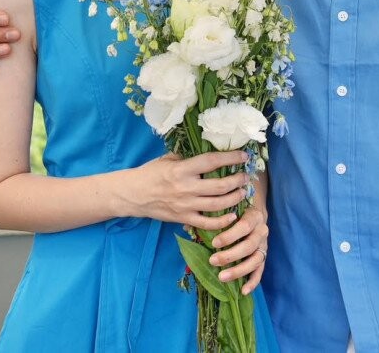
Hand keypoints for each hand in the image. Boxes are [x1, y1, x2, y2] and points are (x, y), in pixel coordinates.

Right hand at [129, 152, 248, 230]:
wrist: (132, 195)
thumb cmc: (150, 173)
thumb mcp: (167, 159)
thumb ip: (187, 158)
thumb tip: (207, 154)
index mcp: (182, 169)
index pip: (211, 162)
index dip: (230, 158)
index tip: (243, 156)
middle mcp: (186, 188)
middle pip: (219, 186)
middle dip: (237, 181)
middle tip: (246, 176)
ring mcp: (185, 205)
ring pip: (217, 204)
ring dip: (234, 198)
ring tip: (243, 191)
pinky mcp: (183, 219)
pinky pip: (207, 223)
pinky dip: (222, 221)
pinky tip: (232, 215)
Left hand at [209, 207, 268, 294]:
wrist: (253, 214)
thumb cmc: (234, 213)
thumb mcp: (225, 211)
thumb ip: (210, 218)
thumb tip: (186, 227)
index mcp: (253, 215)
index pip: (244, 226)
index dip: (230, 236)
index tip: (213, 243)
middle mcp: (262, 230)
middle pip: (249, 245)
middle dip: (230, 255)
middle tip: (212, 261)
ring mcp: (264, 245)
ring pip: (256, 260)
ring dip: (239, 270)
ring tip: (222, 277)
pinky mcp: (264, 257)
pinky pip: (260, 271)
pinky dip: (253, 282)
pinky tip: (243, 291)